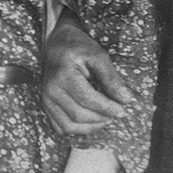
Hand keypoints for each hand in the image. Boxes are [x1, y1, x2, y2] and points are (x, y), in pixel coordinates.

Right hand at [43, 17, 132, 136]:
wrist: (55, 43)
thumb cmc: (77, 47)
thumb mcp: (98, 55)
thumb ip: (111, 78)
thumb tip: (126, 99)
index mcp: (63, 75)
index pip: (88, 100)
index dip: (108, 108)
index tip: (124, 110)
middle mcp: (51, 90)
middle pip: (79, 115)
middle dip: (102, 118)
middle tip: (117, 113)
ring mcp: (46, 99)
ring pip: (69, 126)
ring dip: (91, 127)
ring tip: (106, 118)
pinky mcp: (46, 105)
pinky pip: (60, 127)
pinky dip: (77, 129)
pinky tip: (91, 121)